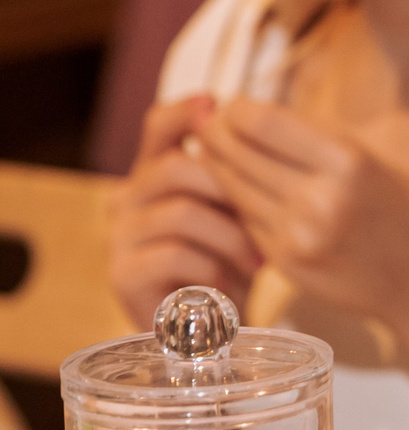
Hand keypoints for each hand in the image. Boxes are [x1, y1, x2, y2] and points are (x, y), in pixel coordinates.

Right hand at [107, 96, 263, 325]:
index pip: (158, 126)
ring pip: (179, 212)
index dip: (185, 112)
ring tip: (258, 261)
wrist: (218, 327)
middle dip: (229, 189)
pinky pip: (173, 255)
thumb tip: (261, 125)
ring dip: (230, 236)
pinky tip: (232, 285)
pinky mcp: (122, 275)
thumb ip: (239, 171)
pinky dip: (213, 269)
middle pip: (173, 168)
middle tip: (267, 217)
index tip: (216, 102)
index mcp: (156, 173)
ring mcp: (120, 237)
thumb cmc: (235, 259)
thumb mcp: (243, 208)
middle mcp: (128, 199)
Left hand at [189, 98, 408, 323]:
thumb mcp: (375, 160)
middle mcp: (319, 198)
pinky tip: (236, 188)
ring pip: (232, 188)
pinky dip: (237, 201)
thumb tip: (255, 114)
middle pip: (237, 153)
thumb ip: (318, 139)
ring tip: (213, 151)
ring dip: (217, 166)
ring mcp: (298, 235)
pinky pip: (246, 220)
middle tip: (208, 123)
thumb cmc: (406, 212)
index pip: (263, 123)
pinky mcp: (285, 262)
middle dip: (217, 134)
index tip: (230, 104)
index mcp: (348, 162)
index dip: (236, 109)